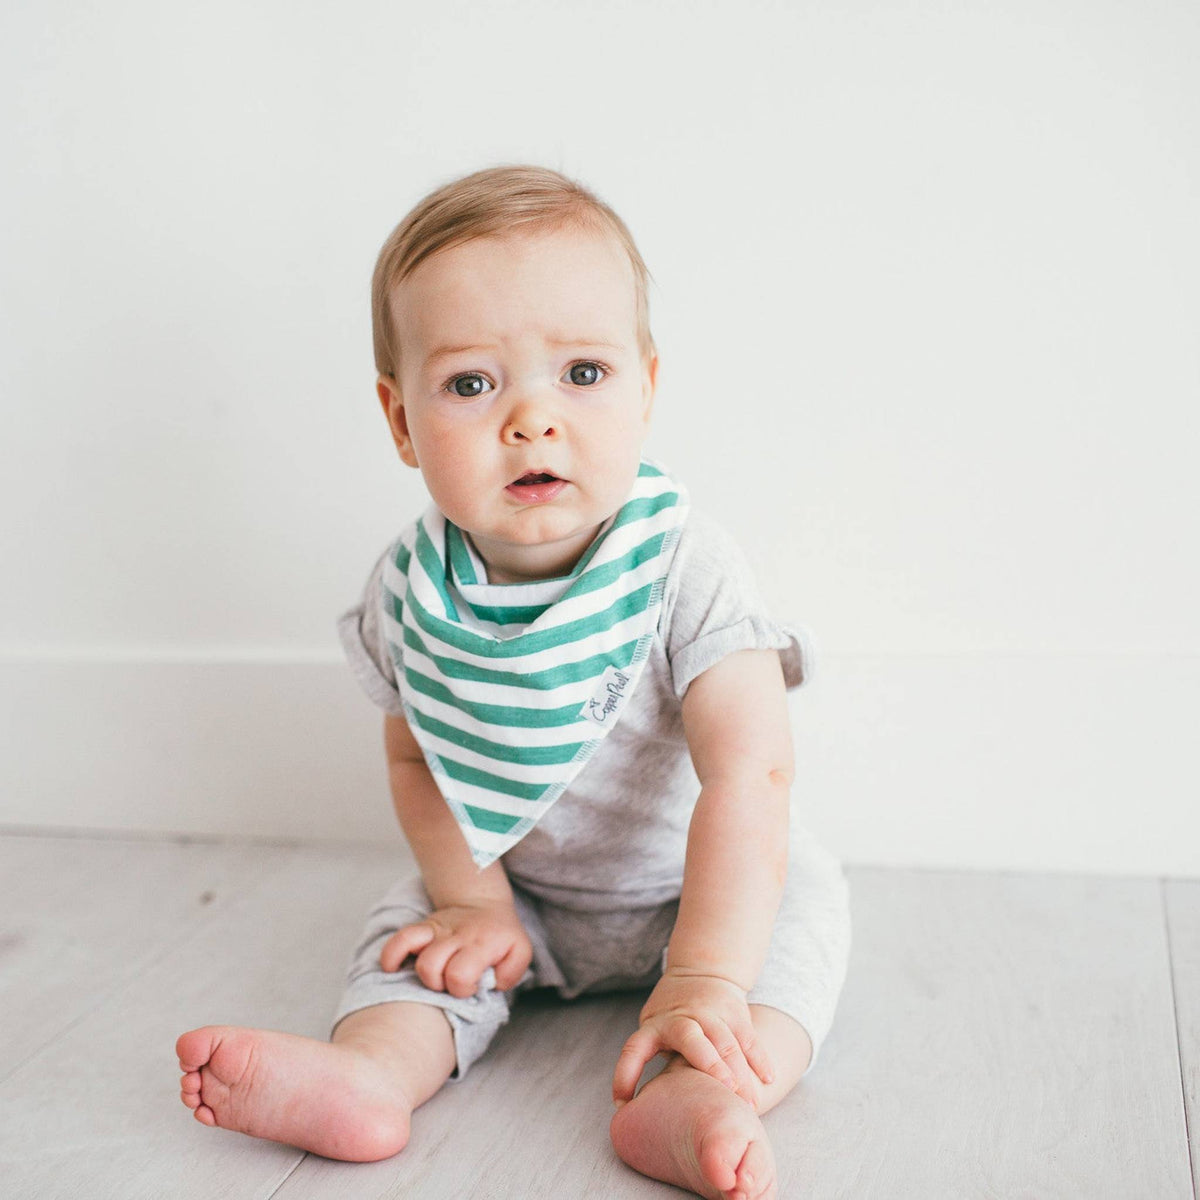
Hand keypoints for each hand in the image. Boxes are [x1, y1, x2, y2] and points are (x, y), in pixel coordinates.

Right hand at [379, 900, 532, 998]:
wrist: (485, 904)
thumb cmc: (501, 936)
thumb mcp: (520, 951)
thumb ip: (511, 972)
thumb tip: (493, 984)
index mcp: (481, 944)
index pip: (459, 975)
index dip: (462, 989)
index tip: (472, 986)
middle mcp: (457, 936)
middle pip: (431, 967)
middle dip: (439, 985)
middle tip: (452, 982)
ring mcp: (438, 930)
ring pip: (415, 954)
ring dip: (423, 975)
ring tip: (436, 976)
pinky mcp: (424, 927)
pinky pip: (399, 938)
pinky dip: (391, 955)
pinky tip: (394, 968)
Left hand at [612, 968, 773, 1105]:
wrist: (702, 970)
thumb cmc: (672, 1013)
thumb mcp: (654, 1024)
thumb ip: (654, 1056)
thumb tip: (638, 1107)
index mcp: (655, 1025)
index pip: (634, 1049)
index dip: (625, 1075)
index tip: (622, 1103)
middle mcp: (682, 1018)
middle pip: (692, 1039)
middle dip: (709, 1065)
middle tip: (725, 1092)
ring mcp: (711, 1013)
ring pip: (727, 1043)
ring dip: (740, 1074)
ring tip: (749, 1104)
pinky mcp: (735, 1012)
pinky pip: (749, 1038)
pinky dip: (759, 1059)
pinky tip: (767, 1079)